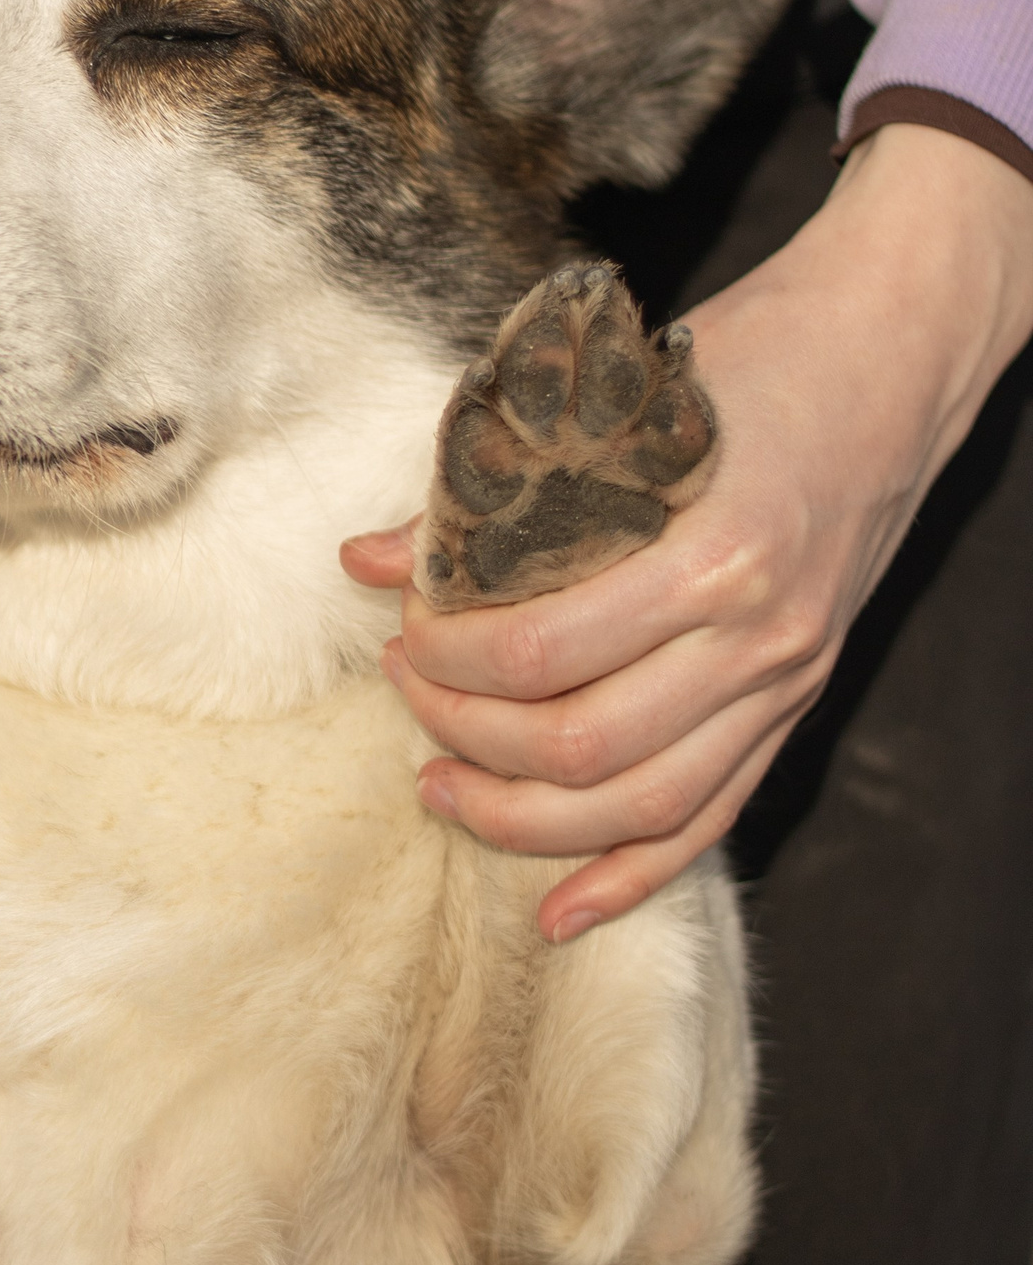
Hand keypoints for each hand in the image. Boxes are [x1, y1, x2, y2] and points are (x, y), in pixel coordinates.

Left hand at [341, 125, 1032, 940]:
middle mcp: (757, 635)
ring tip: (441, 786)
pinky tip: (559, 911)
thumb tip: (368, 558)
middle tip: (408, 694)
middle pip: (580, 750)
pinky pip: (710, 821)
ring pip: (639, 808)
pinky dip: (630, 877)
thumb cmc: (755, 357)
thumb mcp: (622, 401)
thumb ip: (499, 487)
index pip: (543, 655)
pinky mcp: (798, 705)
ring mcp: (785, 681)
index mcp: (712, 553)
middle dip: (465, 737)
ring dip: (521, 819)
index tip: (405, 633)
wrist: (897, 353)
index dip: (448, 664)